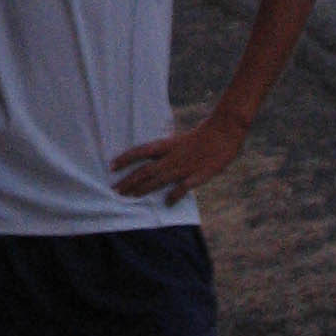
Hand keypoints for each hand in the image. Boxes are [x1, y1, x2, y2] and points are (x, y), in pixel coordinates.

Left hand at [111, 107, 249, 205]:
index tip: (111, 166)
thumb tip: (153, 159)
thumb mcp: (179, 141)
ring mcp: (184, 167)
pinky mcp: (198, 175)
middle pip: (145, 170)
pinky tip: (167, 203)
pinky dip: (175, 195)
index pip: (141, 151)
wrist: (224, 132)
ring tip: (129, 197)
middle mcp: (172, 156)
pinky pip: (184, 187)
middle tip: (115, 190)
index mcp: (167, 145)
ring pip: (159, 179)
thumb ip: (166, 151)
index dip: (125, 159)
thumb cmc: (202, 136)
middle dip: (129, 180)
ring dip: (143, 189)